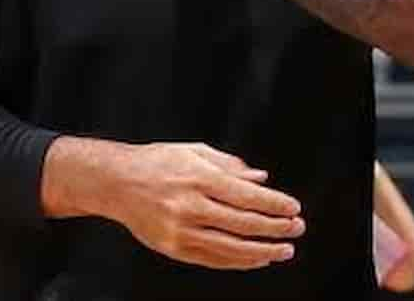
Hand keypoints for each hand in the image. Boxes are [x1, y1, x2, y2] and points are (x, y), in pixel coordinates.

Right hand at [43, 138, 303, 270]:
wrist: (117, 182)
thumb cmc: (159, 162)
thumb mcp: (196, 152)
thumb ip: (230, 166)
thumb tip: (261, 179)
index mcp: (199, 178)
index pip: (246, 195)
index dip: (274, 204)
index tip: (294, 208)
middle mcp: (190, 205)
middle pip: (242, 222)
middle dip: (274, 228)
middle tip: (297, 228)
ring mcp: (181, 230)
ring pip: (230, 247)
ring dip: (262, 251)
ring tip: (284, 250)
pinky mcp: (173, 248)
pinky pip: (212, 259)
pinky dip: (238, 261)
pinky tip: (257, 259)